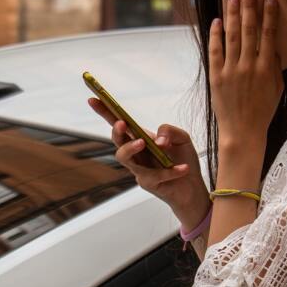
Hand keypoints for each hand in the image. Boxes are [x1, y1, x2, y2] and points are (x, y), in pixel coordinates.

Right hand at [87, 98, 209, 229]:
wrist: (193, 187)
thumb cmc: (183, 159)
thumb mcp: (182, 138)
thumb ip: (170, 131)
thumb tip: (158, 140)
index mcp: (140, 137)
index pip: (119, 122)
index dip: (105, 111)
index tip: (93, 99)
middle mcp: (136, 152)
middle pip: (117, 140)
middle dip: (116, 131)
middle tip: (122, 124)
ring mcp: (139, 168)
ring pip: (124, 158)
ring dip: (130, 148)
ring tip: (144, 142)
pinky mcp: (148, 183)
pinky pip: (155, 175)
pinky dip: (170, 171)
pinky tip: (183, 168)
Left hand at [209, 0, 283, 178]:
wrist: (242, 131)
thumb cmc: (263, 110)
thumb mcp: (277, 87)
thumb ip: (275, 65)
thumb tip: (274, 43)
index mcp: (267, 69)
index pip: (269, 35)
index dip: (269, 15)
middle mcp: (249, 67)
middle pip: (249, 31)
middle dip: (249, 7)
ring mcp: (231, 71)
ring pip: (232, 37)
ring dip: (232, 15)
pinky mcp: (216, 77)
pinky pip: (215, 51)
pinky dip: (216, 35)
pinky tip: (217, 21)